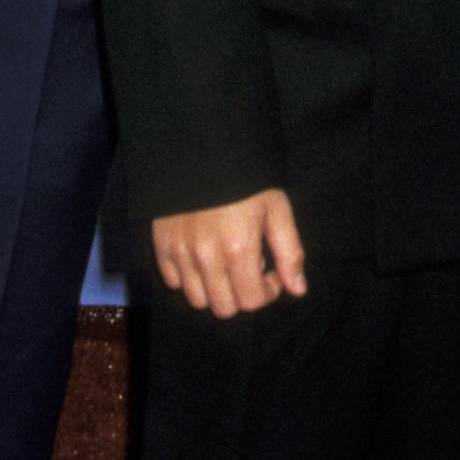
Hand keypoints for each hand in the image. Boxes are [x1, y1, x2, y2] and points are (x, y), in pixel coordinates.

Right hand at [151, 190, 306, 316]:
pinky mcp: (162, 245)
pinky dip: (189, 278)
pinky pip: (173, 281)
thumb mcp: (277, 208)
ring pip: (198, 300)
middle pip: (224, 308)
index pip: (252, 301)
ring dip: (216, 290)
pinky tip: (203, 257)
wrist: (205, 150)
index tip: (270, 273)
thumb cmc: (247, 180)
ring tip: (226, 263)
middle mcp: (205, 257)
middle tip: (249, 268)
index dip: (267, 293)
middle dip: (242, 295)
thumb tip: (298, 289)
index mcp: (238, 249)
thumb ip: (289, 252)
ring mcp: (180, 252)